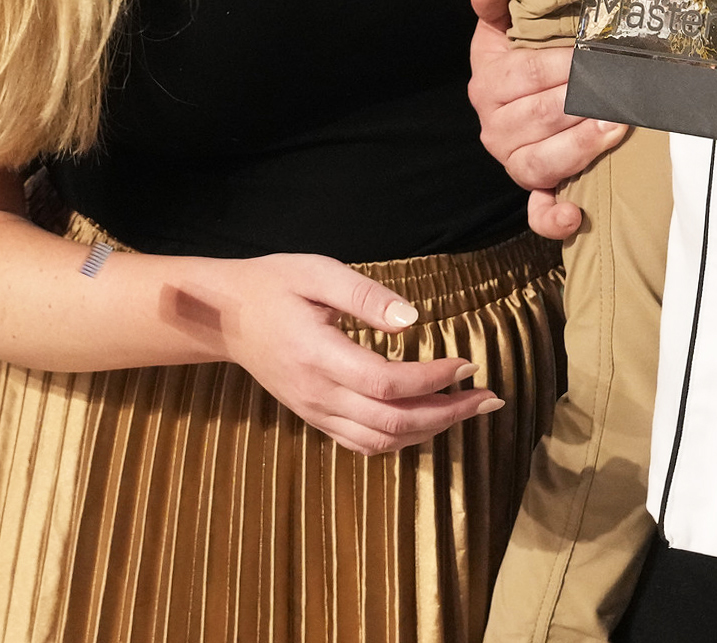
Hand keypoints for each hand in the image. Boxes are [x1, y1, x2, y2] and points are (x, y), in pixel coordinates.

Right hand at [173, 252, 500, 454]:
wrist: (227, 316)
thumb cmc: (275, 285)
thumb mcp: (318, 272)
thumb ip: (366, 297)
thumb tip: (413, 320)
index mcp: (319, 356)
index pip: (386, 384)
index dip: (433, 380)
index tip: (467, 363)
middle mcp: (317, 394)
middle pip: (391, 423)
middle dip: (448, 414)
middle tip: (490, 397)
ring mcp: (315, 412)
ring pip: (380, 442)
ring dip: (431, 432)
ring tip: (469, 411)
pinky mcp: (314, 418)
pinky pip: (362, 445)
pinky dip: (401, 441)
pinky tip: (428, 424)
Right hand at [468, 0, 626, 240]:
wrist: (513, 95)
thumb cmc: (517, 57)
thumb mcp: (503, 27)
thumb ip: (496, 2)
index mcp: (488, 84)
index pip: (526, 75)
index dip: (562, 66)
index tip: (593, 55)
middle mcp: (495, 128)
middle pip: (539, 118)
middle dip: (581, 104)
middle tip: (618, 93)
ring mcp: (513, 161)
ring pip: (542, 162)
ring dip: (580, 147)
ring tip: (615, 128)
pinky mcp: (532, 188)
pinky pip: (537, 209)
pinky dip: (552, 216)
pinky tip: (573, 215)